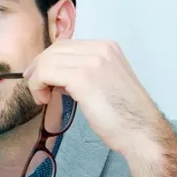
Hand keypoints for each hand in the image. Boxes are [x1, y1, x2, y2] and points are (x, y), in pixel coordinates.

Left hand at [24, 40, 176, 176]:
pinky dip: (37, 85)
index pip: (66, 45)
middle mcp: (100, 48)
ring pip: (47, 60)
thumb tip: (56, 75)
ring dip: (37, 80)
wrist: (141, 131)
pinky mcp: (83, 77)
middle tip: (35, 87)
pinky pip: (45, 73)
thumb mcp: (103, 83)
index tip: (38, 77)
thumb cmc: (123, 115)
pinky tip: (44, 100)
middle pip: (54, 49)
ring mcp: (92, 61)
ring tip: (42, 98)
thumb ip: (83, 73)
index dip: (47, 60)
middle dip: (38, 67)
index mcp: (107, 47)